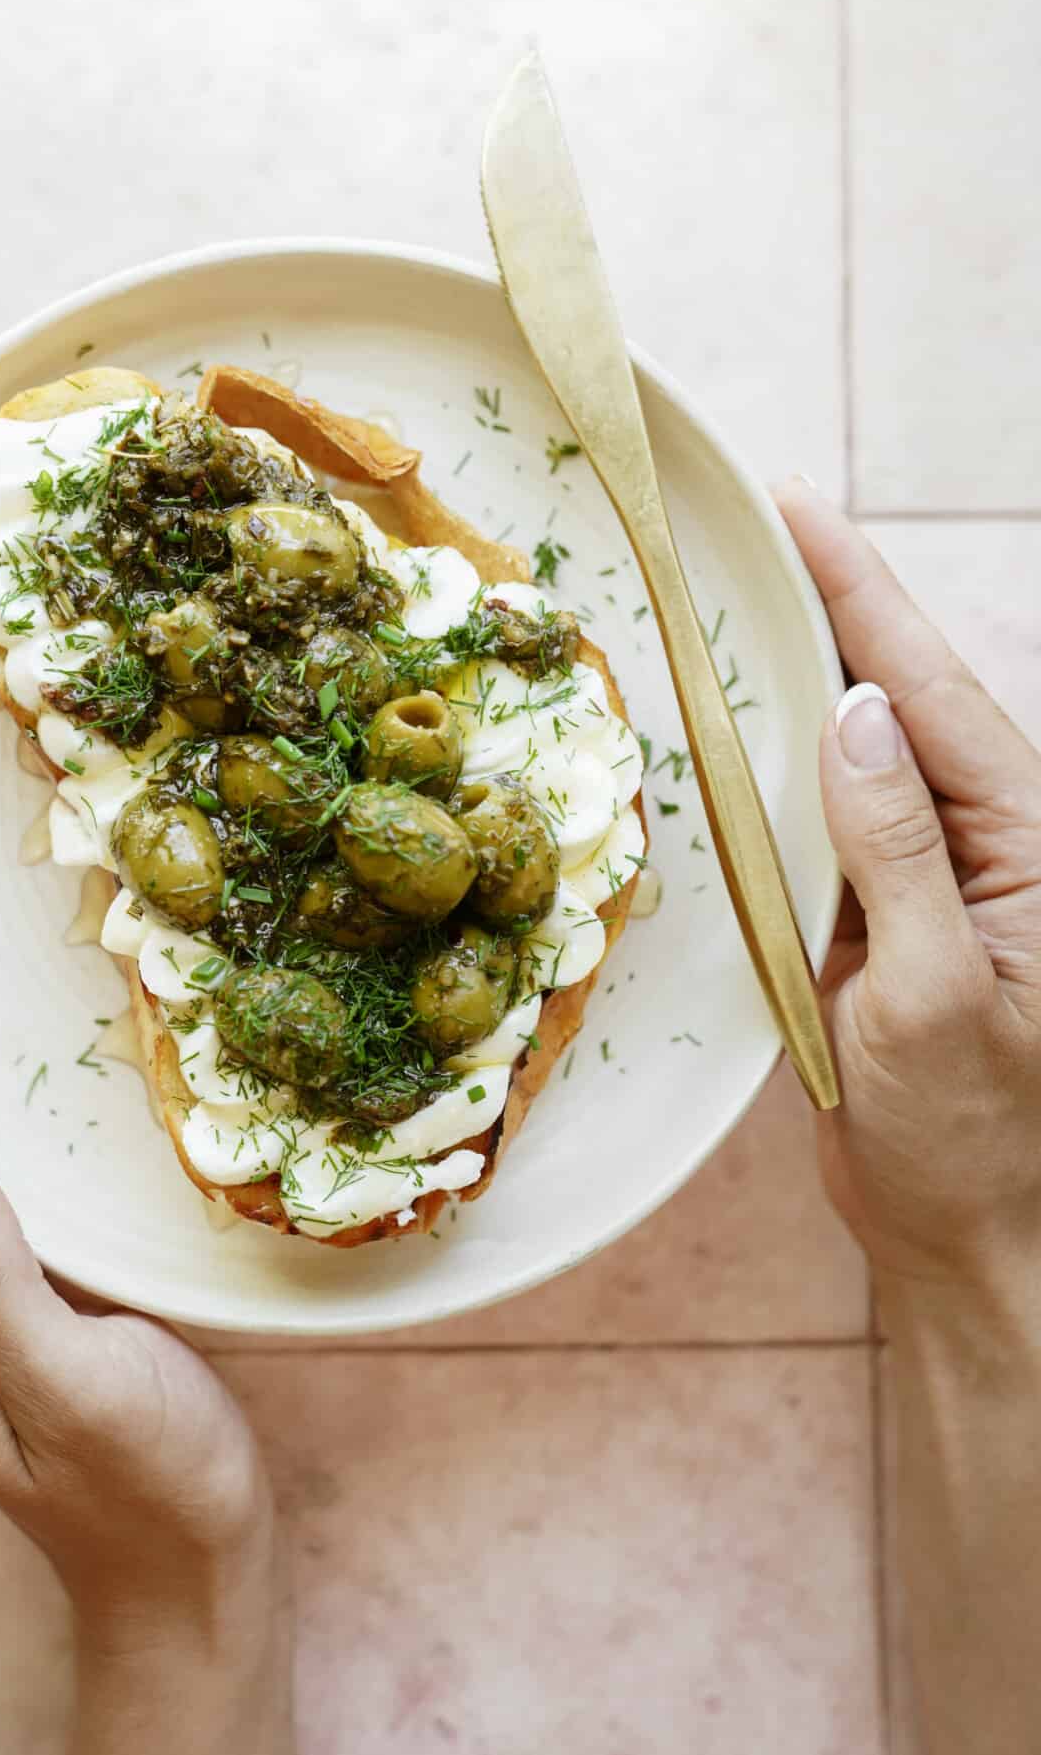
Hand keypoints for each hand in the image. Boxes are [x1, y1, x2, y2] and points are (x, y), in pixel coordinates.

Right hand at [774, 482, 1040, 1290]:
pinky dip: (781, 760)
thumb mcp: (934, 1001)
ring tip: (745, 587)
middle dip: (835, 601)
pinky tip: (743, 718)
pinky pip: (829, 817)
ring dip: (804, 669)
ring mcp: (936, 878)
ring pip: (862, 748)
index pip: (932, 692)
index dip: (862, 592)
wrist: (969, 1246)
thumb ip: (901, 854)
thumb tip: (855, 715)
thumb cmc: (972, 1144)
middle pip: (903, 694)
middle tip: (761, 517)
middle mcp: (988, 844)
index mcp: (1031, 848)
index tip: (797, 508)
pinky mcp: (886, 919)